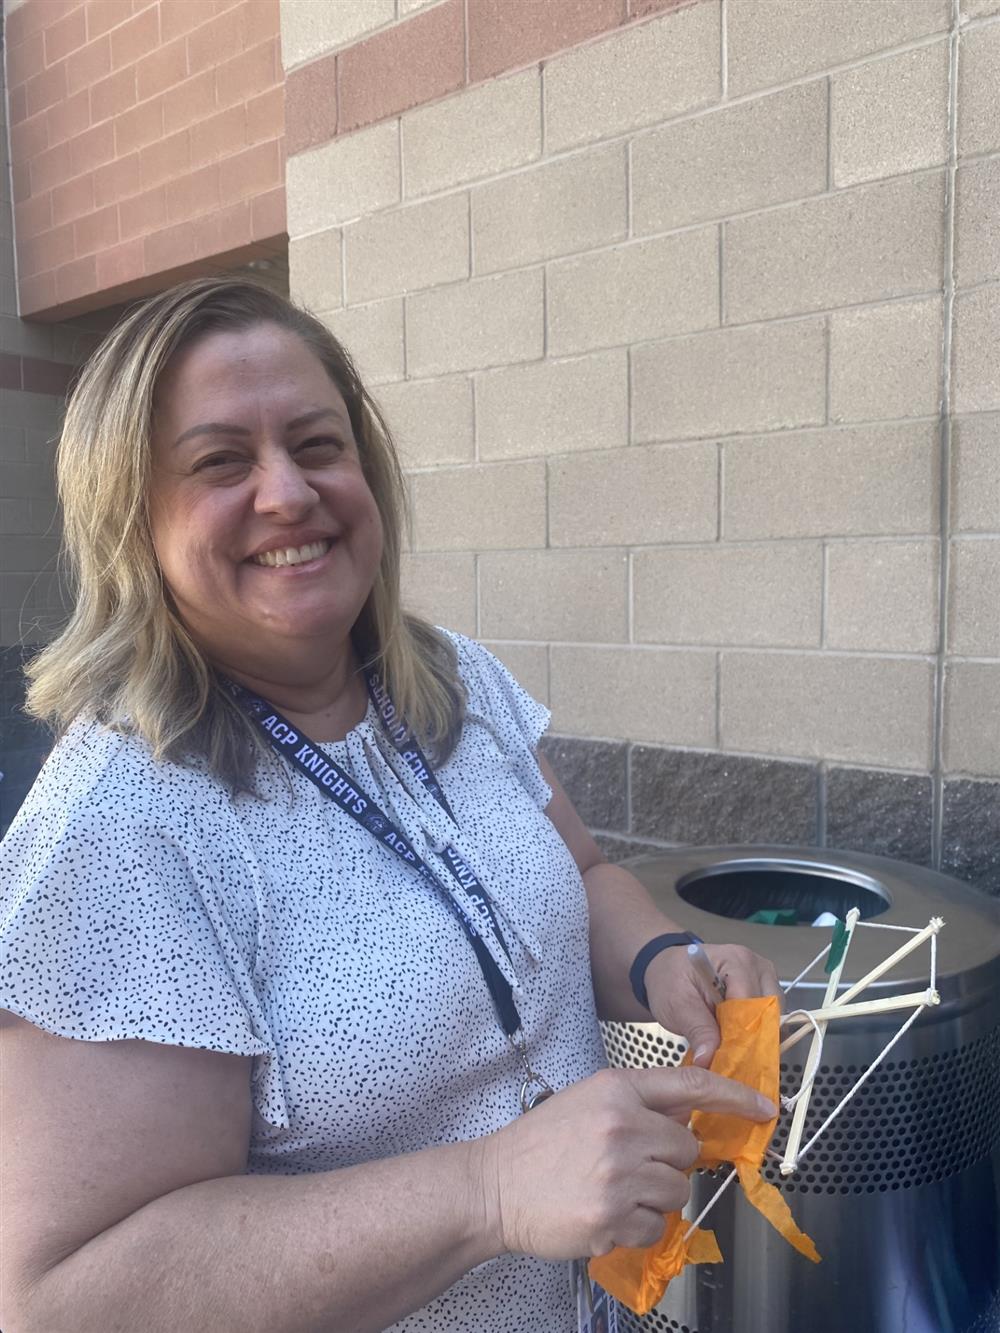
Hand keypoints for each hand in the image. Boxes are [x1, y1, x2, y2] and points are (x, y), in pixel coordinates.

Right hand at [477, 1065, 774, 1260]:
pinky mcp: (612, 1218)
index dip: (734, 1096)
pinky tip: (604, 1213)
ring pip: (677, 1191)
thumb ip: (639, 1103)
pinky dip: (637, 1227)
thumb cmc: (540, 1144)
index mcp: (617, 1089)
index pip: (691, 1085)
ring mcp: (618, 1174)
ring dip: (654, 1197)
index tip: (765, 1107)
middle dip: (668, 1161)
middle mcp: (622, 1127)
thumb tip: (688, 1117)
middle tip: (630, 1165)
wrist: (494, 1186)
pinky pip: (656, 1227)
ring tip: (613, 1190)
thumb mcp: (589, 1100)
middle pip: (688, 1148)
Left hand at [644, 943, 780, 1067]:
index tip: (728, 1058)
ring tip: (729, 1047)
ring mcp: (762, 977)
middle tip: (728, 1057)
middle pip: (768, 1011)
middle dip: (751, 1037)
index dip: (741, 1034)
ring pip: (772, 1017)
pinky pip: (768, 1017)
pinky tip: (735, 1041)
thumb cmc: (670, 979)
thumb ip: (696, 1029)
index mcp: (735, 961)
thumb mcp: (676, 1004)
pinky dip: (754, 1033)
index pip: (751, 1004)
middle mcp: (756, 966)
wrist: (667, 970)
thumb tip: (709, 1059)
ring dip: (754, 1036)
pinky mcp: (762, 990)